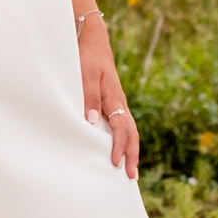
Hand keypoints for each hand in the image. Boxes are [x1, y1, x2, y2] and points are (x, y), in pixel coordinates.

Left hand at [79, 20, 139, 178]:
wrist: (93, 41)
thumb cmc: (87, 57)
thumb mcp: (85, 74)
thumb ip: (89, 97)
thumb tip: (91, 122)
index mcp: (114, 98)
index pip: (121, 127)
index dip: (119, 146)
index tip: (115, 162)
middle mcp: (119, 103)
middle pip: (131, 133)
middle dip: (132, 155)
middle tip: (131, 177)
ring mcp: (118, 104)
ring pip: (129, 131)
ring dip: (130, 150)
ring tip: (130, 170)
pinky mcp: (113, 103)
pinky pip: (123, 126)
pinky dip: (125, 141)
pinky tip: (120, 151)